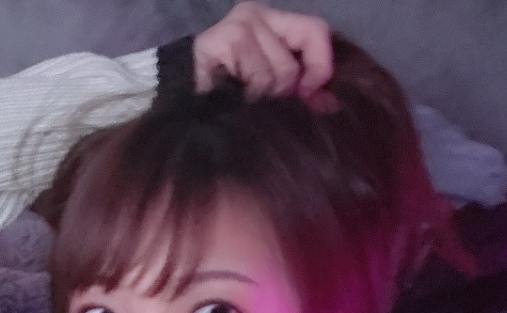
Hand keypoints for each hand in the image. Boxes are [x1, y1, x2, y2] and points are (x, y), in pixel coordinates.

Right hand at [194, 1, 335, 107]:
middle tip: (262, 97)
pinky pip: (251, 79)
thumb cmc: (227, 84)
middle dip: (281, 91)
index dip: (321, 64)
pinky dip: (245, 96)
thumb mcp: (271, 78)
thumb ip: (302, 85)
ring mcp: (234, 26)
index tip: (310, 92)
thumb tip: (331, 104)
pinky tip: (232, 95)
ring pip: (272, 75)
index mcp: (271, 17)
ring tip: (243, 96)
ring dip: (260, 97)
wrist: (175, 90)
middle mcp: (253, 13)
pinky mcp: (216, 42)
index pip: (315, 30)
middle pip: (291, 63)